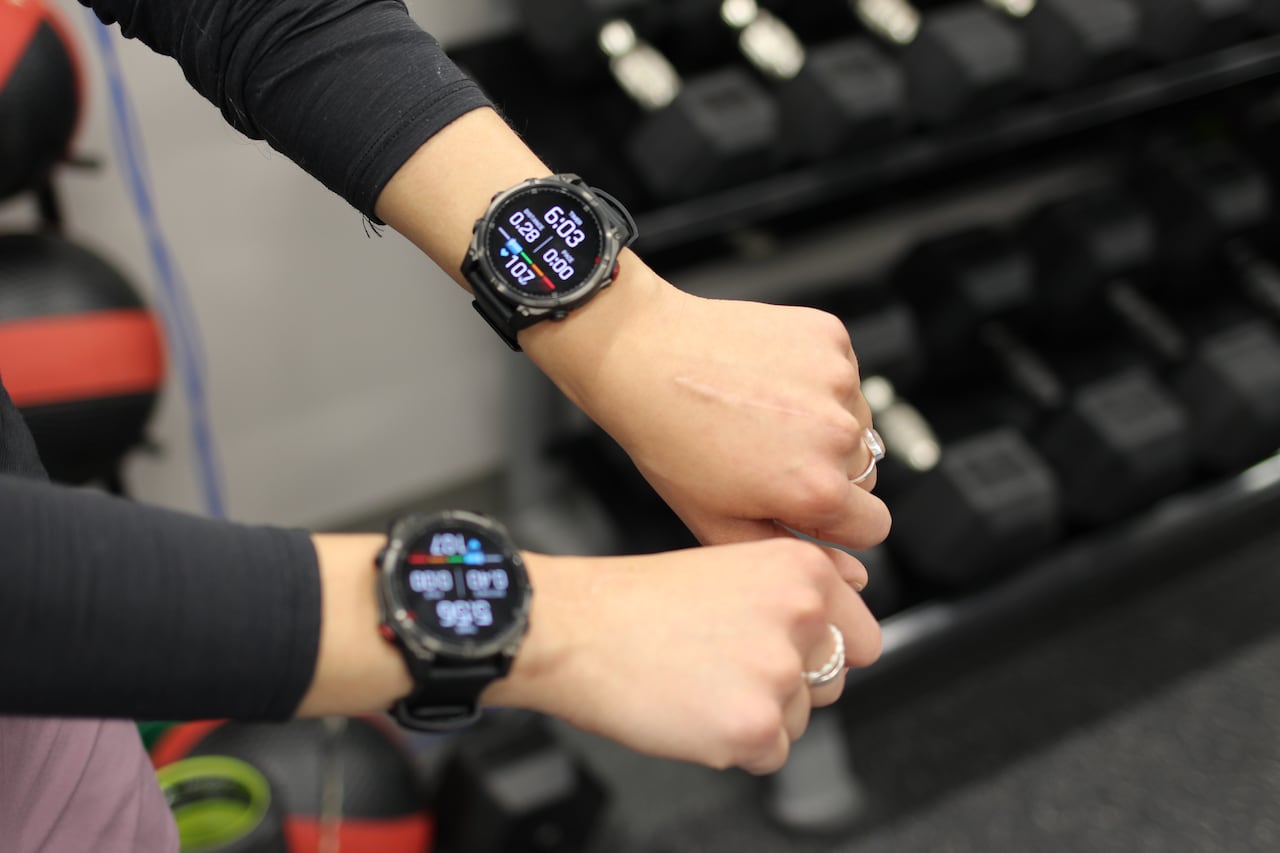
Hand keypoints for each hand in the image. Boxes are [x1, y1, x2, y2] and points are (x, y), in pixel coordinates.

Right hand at [485, 539, 880, 774]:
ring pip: (800, 718)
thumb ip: (795, 597)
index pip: (861, 633)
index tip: (784, 647)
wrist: (577, 628)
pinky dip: (732, 745)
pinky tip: (693, 708)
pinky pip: (769, 754)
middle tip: (731, 664)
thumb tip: (843, 618)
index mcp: (802, 570)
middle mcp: (803, 616)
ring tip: (701, 680)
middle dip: (795, 683)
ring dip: (759, 713)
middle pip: (836, 679)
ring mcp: (781, 673)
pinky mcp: (755, 726)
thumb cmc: (637, 601)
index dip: (818, 648)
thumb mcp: (732, 568)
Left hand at [525, 270, 891, 551]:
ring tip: (761, 417)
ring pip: (856, 423)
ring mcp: (837, 379)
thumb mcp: (718, 522)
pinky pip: (843, 375)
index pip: (872, 527)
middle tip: (767, 456)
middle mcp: (838, 433)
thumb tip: (851, 577)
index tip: (798, 504)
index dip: (832, 523)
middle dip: (827, 472)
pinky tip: (767, 383)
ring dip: (823, 425)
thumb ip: (789, 553)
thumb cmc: (669, 441)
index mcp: (817, 487)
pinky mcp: (830, 337)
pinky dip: (815, 381)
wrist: (641, 357)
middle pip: (865, 475)